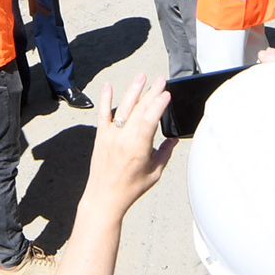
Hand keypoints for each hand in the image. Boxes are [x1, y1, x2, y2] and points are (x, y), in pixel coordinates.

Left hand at [81, 75, 176, 218]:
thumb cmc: (130, 188)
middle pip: (139, 110)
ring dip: (133, 91)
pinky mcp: (101, 137)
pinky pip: (102, 115)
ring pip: (123, 108)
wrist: (104, 197)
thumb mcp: (154, 173)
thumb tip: (173, 140)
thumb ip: (165, 153)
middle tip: (160, 80)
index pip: (150, 119)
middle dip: (151, 93)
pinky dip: (105, 100)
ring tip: (141, 76)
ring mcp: (110, 136)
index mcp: (138, 148)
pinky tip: (109, 86)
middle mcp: (123, 139)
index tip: (166, 93)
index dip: (159, 104)